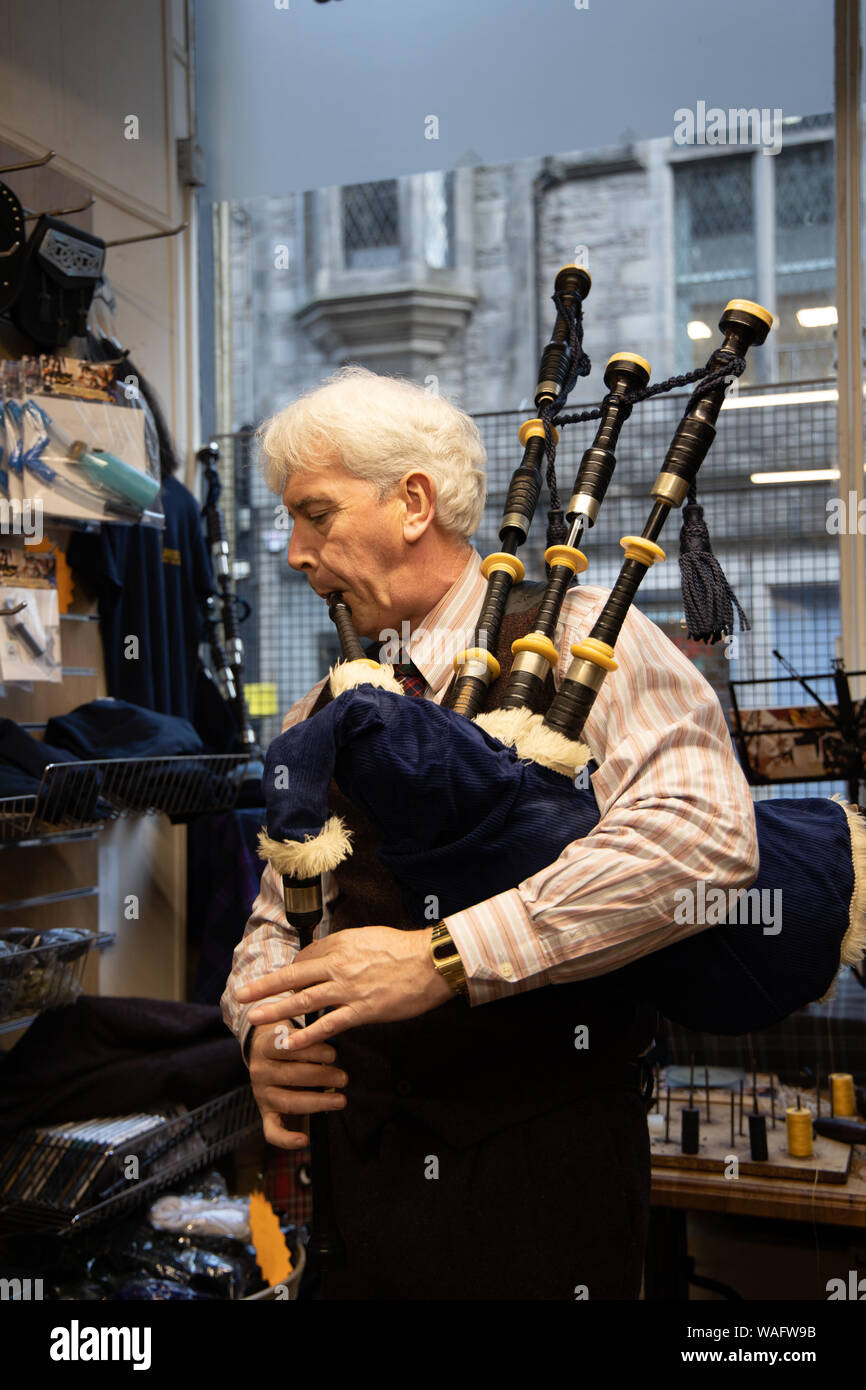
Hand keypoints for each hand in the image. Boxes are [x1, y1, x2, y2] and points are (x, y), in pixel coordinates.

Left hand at [237, 925, 455, 1050]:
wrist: (431, 962)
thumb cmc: (404, 949)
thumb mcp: (369, 936)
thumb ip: (345, 946)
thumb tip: (328, 953)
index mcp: (340, 945)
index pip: (306, 957)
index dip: (292, 971)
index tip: (285, 982)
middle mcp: (338, 965)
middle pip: (294, 976)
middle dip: (265, 987)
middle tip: (242, 995)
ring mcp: (348, 989)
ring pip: (304, 1000)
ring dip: (276, 1010)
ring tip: (254, 1018)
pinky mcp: (361, 1010)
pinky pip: (328, 1024)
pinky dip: (306, 1035)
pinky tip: (290, 1042)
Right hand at [248, 1022, 348, 1148]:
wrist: (263, 1051)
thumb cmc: (290, 1042)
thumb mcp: (294, 1034)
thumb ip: (309, 1039)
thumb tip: (334, 1052)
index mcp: (266, 1046)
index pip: (288, 1048)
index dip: (312, 1052)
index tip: (333, 1054)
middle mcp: (259, 1071)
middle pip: (291, 1076)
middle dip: (322, 1077)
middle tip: (343, 1078)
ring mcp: (261, 1094)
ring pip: (289, 1102)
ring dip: (318, 1103)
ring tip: (341, 1100)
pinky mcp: (265, 1113)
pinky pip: (272, 1131)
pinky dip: (287, 1139)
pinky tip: (304, 1140)